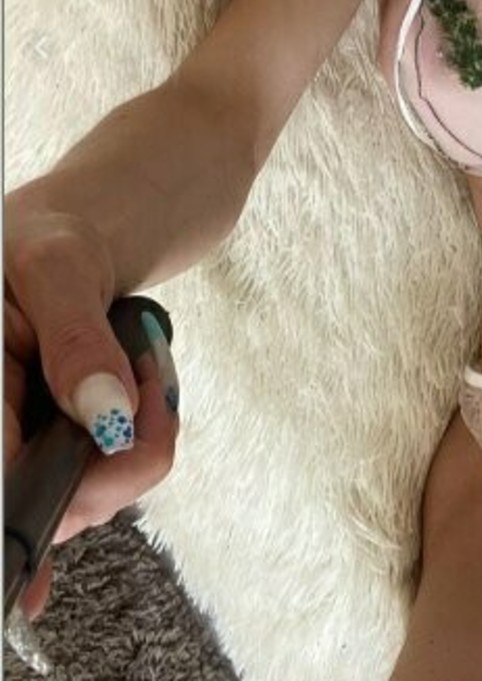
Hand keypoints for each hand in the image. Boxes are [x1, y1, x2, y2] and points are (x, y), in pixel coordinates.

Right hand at [3, 212, 179, 619]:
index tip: (38, 582)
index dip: (18, 520)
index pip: (0, 467)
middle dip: (110, 467)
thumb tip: (105, 422)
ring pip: (85, 496)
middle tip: (150, 385)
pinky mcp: (63, 438)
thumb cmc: (61, 225)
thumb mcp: (61, 265)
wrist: (100, 215)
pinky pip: (110, 470)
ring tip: (145, 359)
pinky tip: (145, 380)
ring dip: (139, 441)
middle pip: (41, 501)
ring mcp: (27, 436)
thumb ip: (77, 343)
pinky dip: (144, 434)